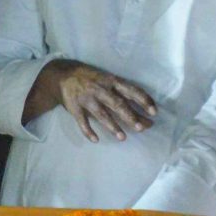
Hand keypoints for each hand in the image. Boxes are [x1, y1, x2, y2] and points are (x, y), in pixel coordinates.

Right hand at [31, 59, 156, 142]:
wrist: (62, 75)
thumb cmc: (92, 80)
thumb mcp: (108, 81)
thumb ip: (124, 96)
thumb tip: (147, 115)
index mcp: (110, 81)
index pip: (130, 90)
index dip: (143, 100)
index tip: (153, 112)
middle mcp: (99, 89)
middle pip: (117, 103)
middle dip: (129, 115)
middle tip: (140, 128)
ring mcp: (86, 98)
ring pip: (101, 114)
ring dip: (112, 126)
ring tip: (122, 138)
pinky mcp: (74, 107)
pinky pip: (81, 121)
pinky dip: (88, 131)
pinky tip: (95, 140)